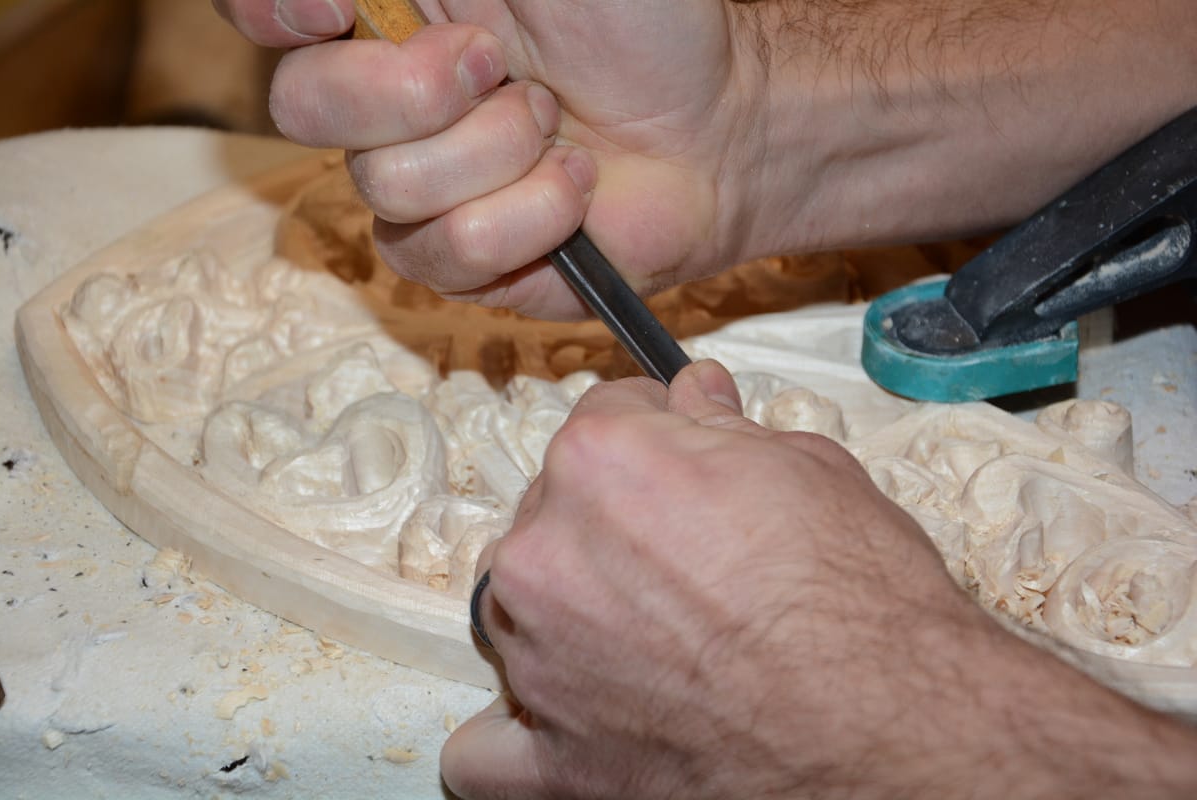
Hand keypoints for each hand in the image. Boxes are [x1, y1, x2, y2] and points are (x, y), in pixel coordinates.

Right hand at [213, 0, 767, 318]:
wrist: (714, 126)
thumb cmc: (641, 23)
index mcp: (390, 15)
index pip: (261, 12)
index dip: (269, 10)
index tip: (332, 8)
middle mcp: (386, 101)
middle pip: (303, 107)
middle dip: (417, 89)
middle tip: (502, 66)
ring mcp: (418, 187)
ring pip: (387, 186)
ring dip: (499, 150)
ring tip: (559, 128)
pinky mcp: (460, 259)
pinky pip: (450, 250)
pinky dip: (532, 214)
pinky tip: (574, 191)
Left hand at [440, 360, 1196, 798]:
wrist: (898, 733)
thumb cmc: (865, 604)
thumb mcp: (811, 472)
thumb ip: (724, 430)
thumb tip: (695, 397)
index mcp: (603, 464)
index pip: (601, 418)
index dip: (652, 436)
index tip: (677, 459)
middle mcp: (548, 554)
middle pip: (552, 511)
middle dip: (609, 523)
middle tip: (684, 558)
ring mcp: (537, 661)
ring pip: (518, 610)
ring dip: (569, 614)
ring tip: (654, 640)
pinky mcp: (549, 762)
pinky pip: (486, 749)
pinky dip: (520, 732)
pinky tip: (570, 718)